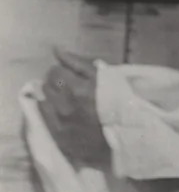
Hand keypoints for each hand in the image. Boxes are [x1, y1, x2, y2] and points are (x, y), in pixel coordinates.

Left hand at [38, 49, 110, 166]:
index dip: (64, 72)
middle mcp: (66, 105)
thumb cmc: (117, 107)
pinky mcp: (57, 133)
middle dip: (57, 82)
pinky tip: (64, 112)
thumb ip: (78, 63)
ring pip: (44, 97)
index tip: (73, 77)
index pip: (55, 70)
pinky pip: (43, 113)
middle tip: (70, 88)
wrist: (122, 140)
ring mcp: (60, 122)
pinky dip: (50, 109)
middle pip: (47, 83)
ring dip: (53, 96)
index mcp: (78, 89)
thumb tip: (57, 50)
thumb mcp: (104, 79)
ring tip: (68, 101)